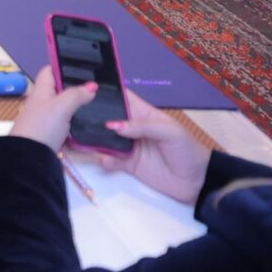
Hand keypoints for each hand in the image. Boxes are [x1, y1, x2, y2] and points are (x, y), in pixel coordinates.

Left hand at [9, 66, 97, 151]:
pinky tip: (91, 124)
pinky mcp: (51, 135)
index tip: (83, 66)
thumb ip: (76, 94)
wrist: (28, 158)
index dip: (63, 66)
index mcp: (41, 90)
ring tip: (100, 105)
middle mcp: (42, 103)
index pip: (50, 71)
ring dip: (79, 108)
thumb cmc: (42, 126)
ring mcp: (46, 120)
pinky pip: (68, 126)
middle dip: (77, 89)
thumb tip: (92, 86)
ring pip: (66, 109)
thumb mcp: (61, 107)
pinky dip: (78, 125)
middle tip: (98, 88)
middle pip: (60, 90)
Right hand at [88, 87, 209, 206]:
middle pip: (108, 118)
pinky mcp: (128, 165)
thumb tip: (113, 125)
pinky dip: (104, 159)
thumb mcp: (170, 132)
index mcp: (144, 114)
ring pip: (106, 139)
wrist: (197, 182)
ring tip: (81, 137)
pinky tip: (103, 159)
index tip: (86, 90)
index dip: (106, 93)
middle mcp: (133, 128)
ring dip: (94, 139)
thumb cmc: (187, 150)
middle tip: (74, 115)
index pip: (123, 98)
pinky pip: (111, 160)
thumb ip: (142, 126)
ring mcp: (129, 147)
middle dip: (93, 116)